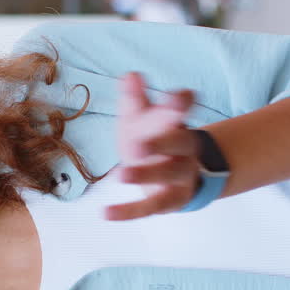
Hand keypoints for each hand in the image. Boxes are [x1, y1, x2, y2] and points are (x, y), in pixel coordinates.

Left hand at [105, 72, 202, 220]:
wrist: (174, 175)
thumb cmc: (152, 138)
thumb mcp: (141, 117)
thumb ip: (134, 98)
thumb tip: (130, 75)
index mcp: (176, 123)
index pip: (181, 110)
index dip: (180, 104)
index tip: (181, 97)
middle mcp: (184, 150)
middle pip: (179, 144)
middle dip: (161, 143)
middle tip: (139, 144)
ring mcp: (181, 177)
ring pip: (166, 177)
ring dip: (144, 176)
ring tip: (120, 175)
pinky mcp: (170, 201)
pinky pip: (149, 207)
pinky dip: (128, 212)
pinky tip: (105, 213)